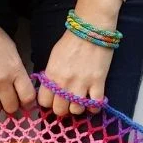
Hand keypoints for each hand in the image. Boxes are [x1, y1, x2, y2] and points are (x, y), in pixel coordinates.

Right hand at [0, 17, 34, 113]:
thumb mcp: (14, 54)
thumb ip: (18, 73)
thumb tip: (21, 90)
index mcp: (16, 71)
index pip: (28, 98)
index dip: (28, 104)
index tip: (24, 104)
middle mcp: (2, 80)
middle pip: (11, 107)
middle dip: (11, 107)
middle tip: (7, 103)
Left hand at [38, 0, 120, 115]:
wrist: (90, 31)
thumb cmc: (71, 42)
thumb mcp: (54, 58)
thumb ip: (51, 76)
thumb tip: (52, 91)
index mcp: (52, 76)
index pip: (44, 102)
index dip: (49, 102)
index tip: (54, 99)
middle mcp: (64, 83)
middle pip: (60, 110)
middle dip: (63, 108)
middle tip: (67, 102)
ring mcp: (82, 85)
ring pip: (77, 110)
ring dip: (78, 107)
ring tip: (80, 100)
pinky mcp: (98, 84)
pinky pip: (95, 105)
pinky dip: (93, 107)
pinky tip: (93, 102)